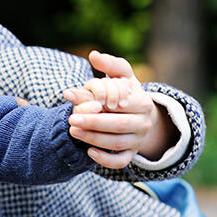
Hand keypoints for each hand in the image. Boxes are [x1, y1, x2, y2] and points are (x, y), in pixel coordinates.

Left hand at [61, 50, 170, 169]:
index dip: (105, 103)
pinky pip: (120, 162)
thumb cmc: (126, 93)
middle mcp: (144, 123)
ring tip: (74, 131)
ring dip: (94, 139)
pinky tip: (89, 152)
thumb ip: (110, 65)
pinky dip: (105, 160)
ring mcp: (138, 141)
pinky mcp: (130, 154)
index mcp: (143, 103)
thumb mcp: (122, 77)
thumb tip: (93, 55)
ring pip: (117, 144)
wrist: (138, 116)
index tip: (88, 101)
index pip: (123, 105)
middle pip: (119, 125)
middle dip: (94, 123)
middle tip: (72, 118)